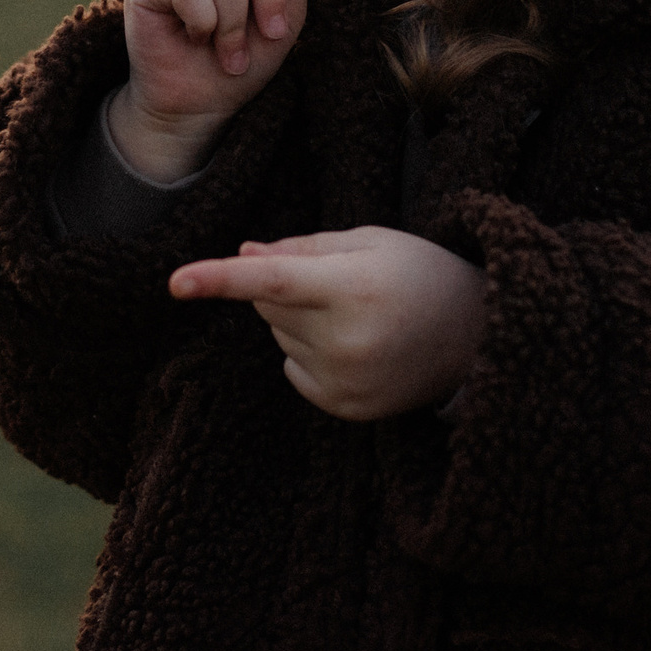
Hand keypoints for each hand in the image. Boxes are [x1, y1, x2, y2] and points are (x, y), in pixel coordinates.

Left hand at [169, 227, 487, 421]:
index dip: (221, 279)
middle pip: (268, 306)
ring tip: (359, 315)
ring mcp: (345, 381)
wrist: (475, 338)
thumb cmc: (419, 273)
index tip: (175, 282)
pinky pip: (292, 369)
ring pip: (278, 337)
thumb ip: (299, 247)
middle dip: (286, 287)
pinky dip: (309, 353)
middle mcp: (348, 341)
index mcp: (355, 287)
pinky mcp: (344, 409)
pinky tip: (356, 346)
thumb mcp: (368, 241)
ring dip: (301, 321)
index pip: (273, 282)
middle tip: (341, 282)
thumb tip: (242, 253)